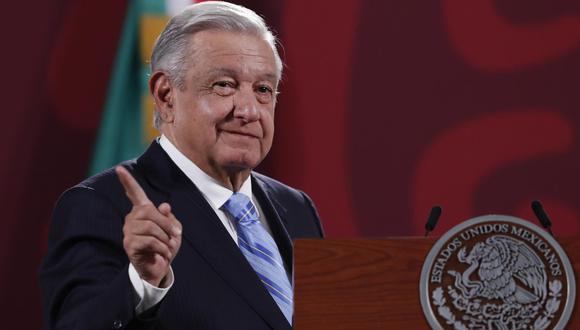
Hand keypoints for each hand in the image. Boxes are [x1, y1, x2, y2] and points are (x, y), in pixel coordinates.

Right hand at [116, 166, 181, 286]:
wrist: (159, 268)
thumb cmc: (165, 246)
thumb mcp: (173, 230)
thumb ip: (169, 217)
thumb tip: (163, 206)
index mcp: (143, 211)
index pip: (134, 193)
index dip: (127, 181)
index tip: (119, 168)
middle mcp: (132, 219)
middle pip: (150, 212)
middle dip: (167, 224)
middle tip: (176, 235)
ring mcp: (128, 231)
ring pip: (151, 227)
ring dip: (166, 238)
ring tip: (168, 247)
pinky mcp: (129, 244)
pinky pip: (150, 241)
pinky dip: (162, 248)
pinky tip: (163, 254)